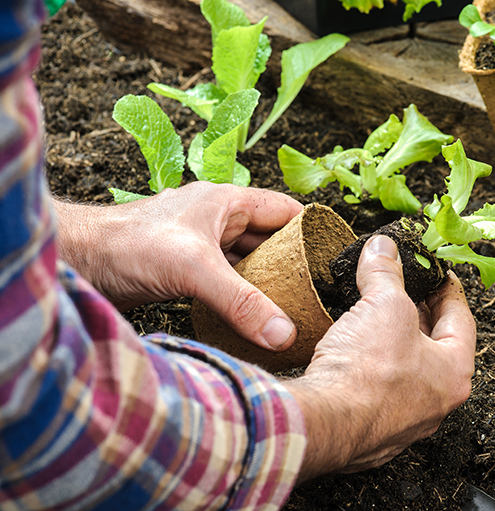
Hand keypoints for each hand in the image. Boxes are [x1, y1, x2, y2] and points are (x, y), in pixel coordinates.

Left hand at [53, 182, 302, 349]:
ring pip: (248, 262)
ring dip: (266, 283)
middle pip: (270, 240)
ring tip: (292, 309)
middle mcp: (217, 220)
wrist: (77, 262)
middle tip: (316, 294)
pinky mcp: (185, 270)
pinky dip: (241, 297)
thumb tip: (285, 333)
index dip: (312, 231)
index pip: (286, 211)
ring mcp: (201, 245)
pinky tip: (253, 317)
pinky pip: (226, 281)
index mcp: (227, 202)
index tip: (332, 260)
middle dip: (292, 264)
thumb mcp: (194, 270)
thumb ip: (242, 302)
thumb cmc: (128, 245)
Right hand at [284, 235, 475, 480]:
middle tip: (405, 290)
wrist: (325, 422)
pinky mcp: (371, 431)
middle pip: (434, 347)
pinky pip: (377, 391)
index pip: (461, 320)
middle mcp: (435, 403)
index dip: (448, 289)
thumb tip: (383, 248)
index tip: (438, 274)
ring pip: (405, 371)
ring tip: (374, 316)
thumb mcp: (383, 304)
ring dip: (392, 342)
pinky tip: (352, 352)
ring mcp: (403, 422)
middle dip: (417, 314)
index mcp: (454, 373)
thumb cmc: (368, 371)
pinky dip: (370, 368)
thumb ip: (386, 272)